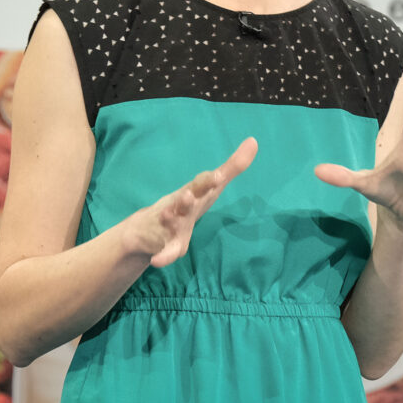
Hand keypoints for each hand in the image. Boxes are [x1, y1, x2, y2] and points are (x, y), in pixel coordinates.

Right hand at [124, 138, 257, 267]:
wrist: (149, 228)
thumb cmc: (187, 203)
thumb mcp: (211, 186)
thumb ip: (233, 166)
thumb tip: (254, 141)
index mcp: (194, 191)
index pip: (202, 183)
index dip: (209, 180)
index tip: (219, 176)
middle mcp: (182, 204)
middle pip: (184, 199)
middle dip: (187, 196)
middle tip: (188, 193)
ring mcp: (172, 222)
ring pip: (172, 219)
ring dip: (171, 216)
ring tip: (168, 213)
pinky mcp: (168, 242)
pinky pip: (167, 250)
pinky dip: (164, 255)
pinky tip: (158, 262)